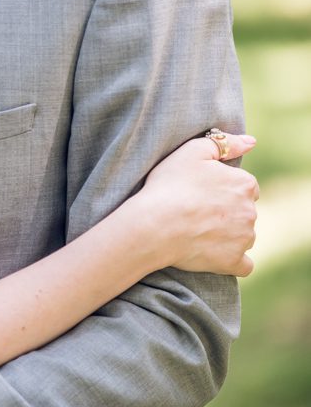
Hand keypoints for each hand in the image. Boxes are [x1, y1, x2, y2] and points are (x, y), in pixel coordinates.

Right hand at [136, 131, 258, 276]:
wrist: (153, 225)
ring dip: (227, 235)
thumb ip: (224, 144)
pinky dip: (230, 260)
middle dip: (226, 212)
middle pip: (244, 211)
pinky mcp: (233, 261)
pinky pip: (242, 264)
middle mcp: (251, 211)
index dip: (221, 189)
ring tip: (196, 232)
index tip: (200, 193)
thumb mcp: (191, 152)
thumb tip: (251, 141)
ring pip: (242, 236)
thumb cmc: (168, 186)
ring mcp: (244, 239)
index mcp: (244, 184)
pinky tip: (211, 254)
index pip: (243, 186)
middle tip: (195, 212)